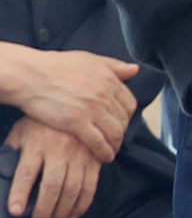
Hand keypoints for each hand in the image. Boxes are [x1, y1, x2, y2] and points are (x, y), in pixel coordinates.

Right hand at [0, 43, 139, 160]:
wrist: (30, 75)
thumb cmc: (57, 66)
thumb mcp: (89, 60)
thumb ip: (114, 66)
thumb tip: (134, 69)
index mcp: (109, 79)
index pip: (129, 104)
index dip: (126, 116)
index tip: (120, 123)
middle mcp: (105, 94)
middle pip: (122, 120)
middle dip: (121, 132)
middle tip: (115, 140)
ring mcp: (92, 109)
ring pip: (114, 132)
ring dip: (116, 145)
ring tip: (112, 151)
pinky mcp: (77, 123)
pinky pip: (98, 142)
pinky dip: (104, 151)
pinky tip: (104, 157)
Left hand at [6, 118, 99, 217]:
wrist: (77, 106)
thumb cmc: (41, 123)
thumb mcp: (22, 131)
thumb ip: (13, 151)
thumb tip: (1, 175)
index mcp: (37, 144)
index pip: (26, 173)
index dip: (19, 193)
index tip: (14, 212)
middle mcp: (60, 150)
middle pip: (52, 186)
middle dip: (43, 210)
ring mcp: (80, 155)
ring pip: (72, 189)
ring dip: (62, 211)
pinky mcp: (94, 159)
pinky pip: (91, 186)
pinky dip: (82, 204)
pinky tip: (73, 215)